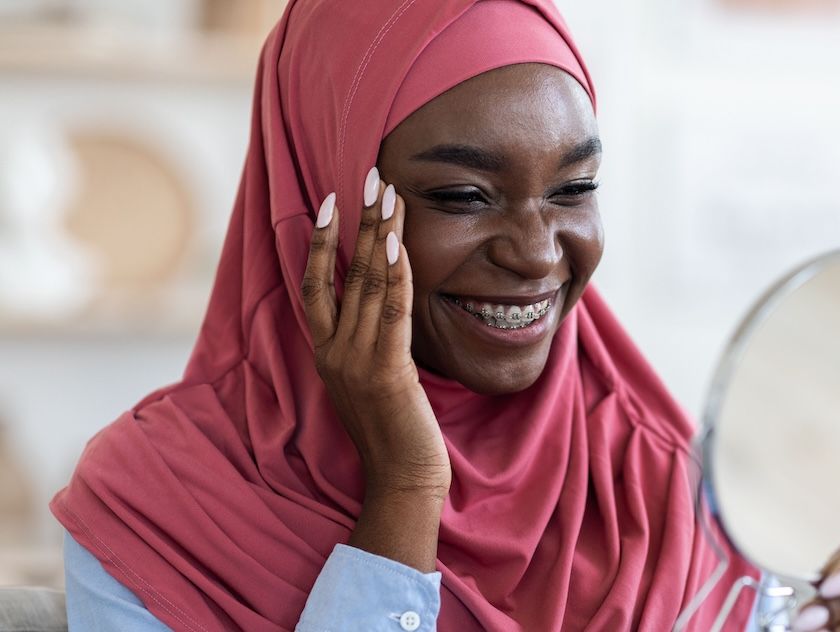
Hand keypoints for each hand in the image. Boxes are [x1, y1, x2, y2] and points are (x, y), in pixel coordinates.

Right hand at [302, 168, 450, 496]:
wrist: (401, 480)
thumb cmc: (392, 432)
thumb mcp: (370, 380)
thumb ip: (366, 342)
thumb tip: (380, 303)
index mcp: (326, 353)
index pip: (313, 286)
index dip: (317, 242)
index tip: (329, 201)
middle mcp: (334, 352)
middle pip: (342, 273)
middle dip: (357, 221)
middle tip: (370, 176)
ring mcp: (357, 361)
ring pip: (368, 284)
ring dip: (381, 234)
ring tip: (390, 194)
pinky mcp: (387, 371)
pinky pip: (391, 311)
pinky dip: (397, 273)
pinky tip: (400, 242)